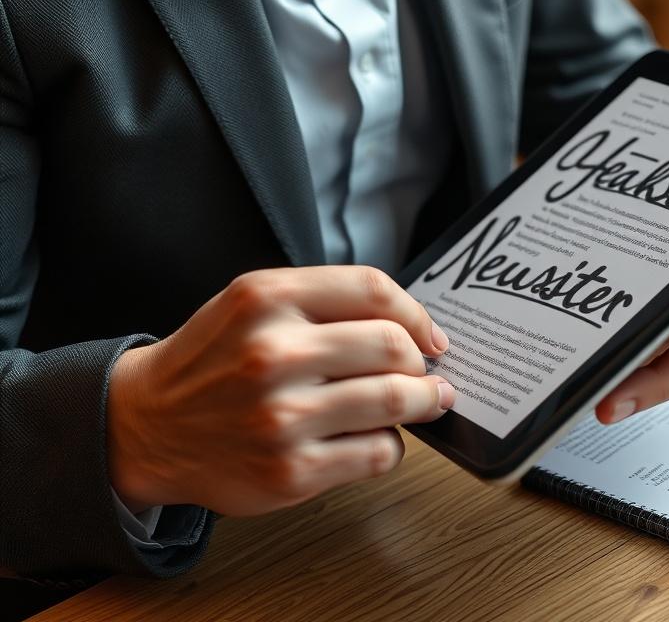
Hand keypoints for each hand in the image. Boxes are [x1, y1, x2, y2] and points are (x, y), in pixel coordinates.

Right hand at [107, 266, 453, 515]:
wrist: (146, 426)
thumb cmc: (213, 361)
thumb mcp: (253, 303)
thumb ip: (326, 303)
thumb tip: (417, 331)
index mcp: (267, 299)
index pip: (374, 289)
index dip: (416, 313)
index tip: (429, 336)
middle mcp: (273, 354)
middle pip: (394, 347)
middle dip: (421, 363)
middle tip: (424, 373)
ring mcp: (282, 417)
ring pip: (395, 400)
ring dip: (423, 402)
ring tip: (424, 402)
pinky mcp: (291, 471)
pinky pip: (379, 453)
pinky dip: (392, 444)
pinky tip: (375, 437)